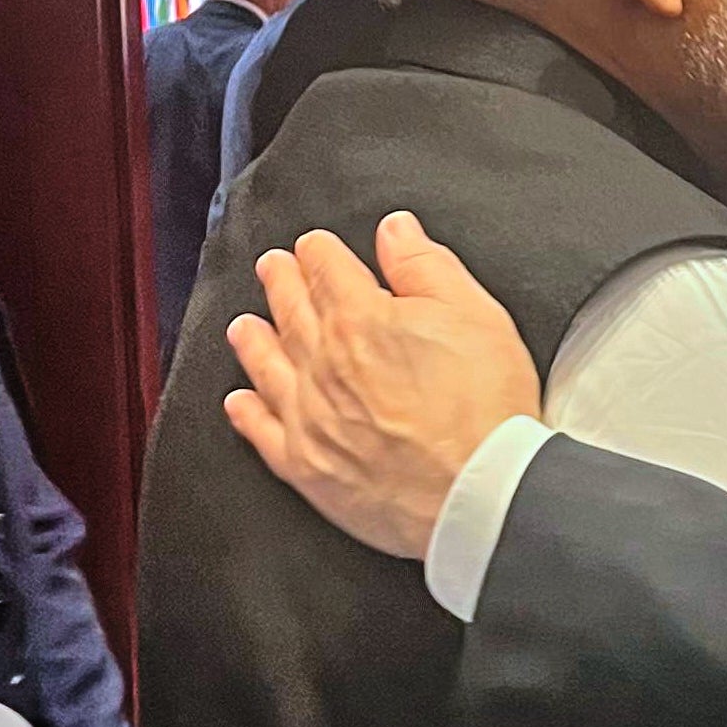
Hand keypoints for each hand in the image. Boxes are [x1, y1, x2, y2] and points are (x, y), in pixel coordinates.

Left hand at [224, 213, 542, 558]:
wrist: (477, 495)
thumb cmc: (485, 411)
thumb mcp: (476, 316)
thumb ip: (427, 266)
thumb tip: (396, 231)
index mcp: (359, 317)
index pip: (326, 266)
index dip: (320, 250)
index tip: (315, 247)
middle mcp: (321, 362)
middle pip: (290, 309)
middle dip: (281, 282)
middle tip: (273, 268)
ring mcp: (308, 416)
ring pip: (265, 365)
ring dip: (254, 340)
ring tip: (246, 325)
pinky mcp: (306, 466)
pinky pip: (261, 431)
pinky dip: (247, 412)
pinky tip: (241, 401)